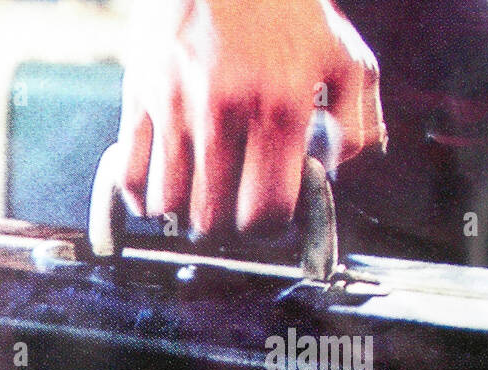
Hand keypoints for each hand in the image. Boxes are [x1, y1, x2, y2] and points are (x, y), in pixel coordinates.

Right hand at [118, 0, 384, 235]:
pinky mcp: (141, 99)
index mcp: (281, 107)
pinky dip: (140, 197)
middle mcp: (226, 114)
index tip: (266, 220)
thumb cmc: (281, 6)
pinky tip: (156, 192)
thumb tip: (344, 165)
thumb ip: (358, 114)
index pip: (267, 209)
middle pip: (214, 218)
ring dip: (183, 213)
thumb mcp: (341, 52)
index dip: (267, 228)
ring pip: (170, 204)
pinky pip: (129, 175)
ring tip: (195, 201)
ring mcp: (178, 110)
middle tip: (230, 212)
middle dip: (224, 226)